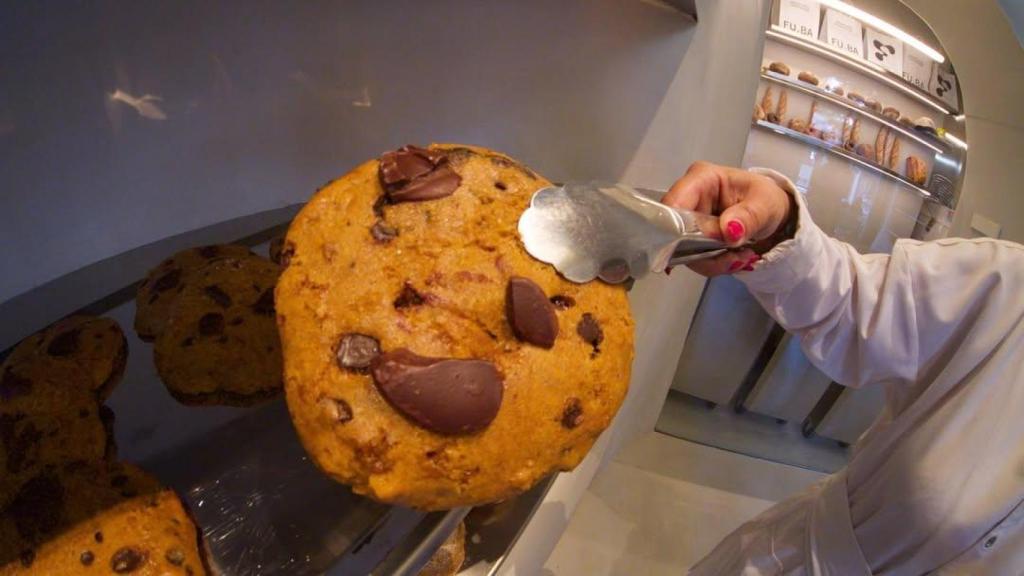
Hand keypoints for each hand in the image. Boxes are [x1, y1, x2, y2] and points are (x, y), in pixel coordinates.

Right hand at [663, 161, 793, 276]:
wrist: (772, 217)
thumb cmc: (766, 201)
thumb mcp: (765, 204)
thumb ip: (748, 216)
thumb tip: (729, 230)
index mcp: (701, 179)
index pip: (674, 203)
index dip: (678, 228)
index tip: (700, 248)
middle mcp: (687, 199)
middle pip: (674, 232)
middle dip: (702, 251)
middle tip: (734, 258)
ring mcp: (686, 221)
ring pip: (681, 251)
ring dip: (711, 262)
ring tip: (739, 258)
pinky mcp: (689, 240)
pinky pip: (692, 259)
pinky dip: (713, 265)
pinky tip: (733, 259)